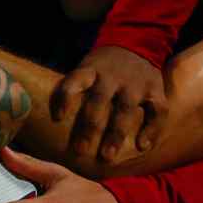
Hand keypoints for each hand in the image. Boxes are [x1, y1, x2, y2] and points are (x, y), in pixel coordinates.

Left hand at [52, 45, 167, 162]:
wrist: (136, 45)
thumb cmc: (101, 67)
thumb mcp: (84, 68)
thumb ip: (72, 89)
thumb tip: (46, 117)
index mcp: (89, 69)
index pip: (74, 82)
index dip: (65, 98)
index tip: (58, 118)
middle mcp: (112, 76)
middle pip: (98, 101)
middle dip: (89, 127)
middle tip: (79, 150)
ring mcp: (135, 82)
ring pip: (125, 110)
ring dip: (116, 134)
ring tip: (107, 157)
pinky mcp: (155, 89)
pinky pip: (156, 111)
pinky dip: (151, 129)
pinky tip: (142, 146)